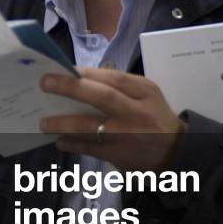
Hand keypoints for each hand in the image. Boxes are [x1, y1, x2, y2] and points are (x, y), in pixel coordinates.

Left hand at [38, 67, 186, 171]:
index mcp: (145, 91)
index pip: (113, 77)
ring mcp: (129, 136)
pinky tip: (60, 141)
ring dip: (63, 124)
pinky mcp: (121, 155)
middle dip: (70, 88)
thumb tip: (78, 78)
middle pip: (102, 97)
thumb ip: (120, 87)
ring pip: (91, 127)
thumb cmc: (154, 117)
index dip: (86, 72)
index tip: (63, 68)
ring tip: (44, 123)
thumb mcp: (146, 95)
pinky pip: (90, 148)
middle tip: (45, 84)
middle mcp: (138, 112)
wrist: (178, 153)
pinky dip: (72, 144)